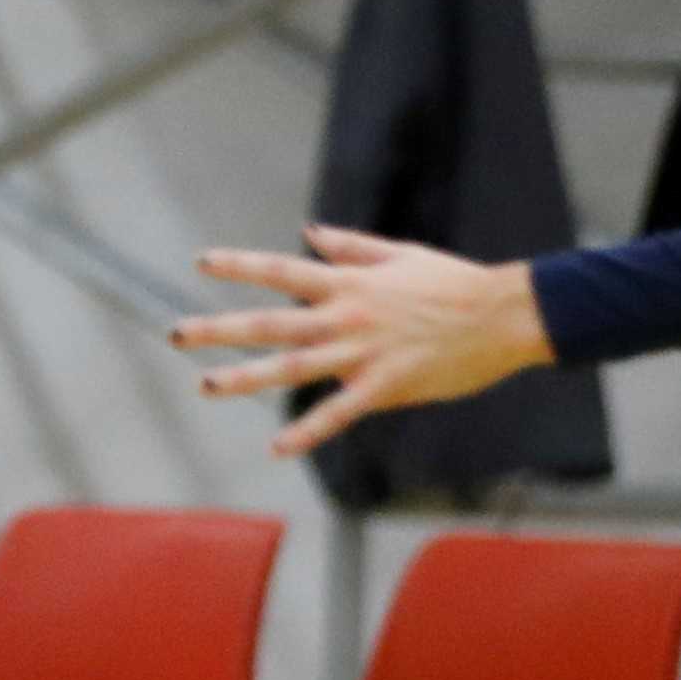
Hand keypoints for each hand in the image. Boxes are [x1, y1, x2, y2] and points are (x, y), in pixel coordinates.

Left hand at [173, 226, 550, 454]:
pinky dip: (308, 431)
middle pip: (271, 323)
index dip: (240, 266)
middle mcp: (347, 317)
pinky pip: (339, 412)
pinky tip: (278, 448)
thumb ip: (349, 247)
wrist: (504, 316)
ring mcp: (363, 353)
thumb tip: (308, 231)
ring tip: (206, 386)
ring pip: (292, 367)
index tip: (201, 262)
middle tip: (176, 335)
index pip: (282, 271)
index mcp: (349, 283)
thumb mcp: (400, 254)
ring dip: (246, 378)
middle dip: (220, 329)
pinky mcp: (386, 386)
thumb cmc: (454, 282)